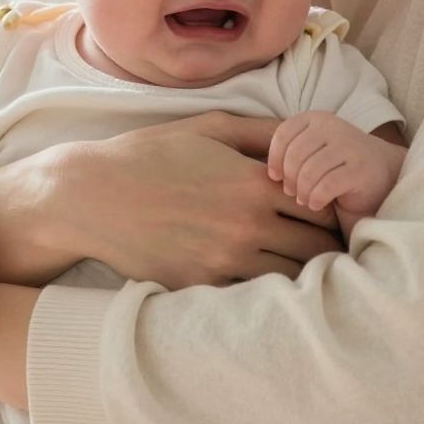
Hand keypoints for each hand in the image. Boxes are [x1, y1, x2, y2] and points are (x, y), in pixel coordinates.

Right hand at [66, 113, 345, 288]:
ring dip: (300, 273)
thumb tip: (305, 133)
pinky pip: (251, 295)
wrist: (91, 197)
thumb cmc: (150, 155)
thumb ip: (263, 132)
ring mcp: (223, 261)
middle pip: (316, 248)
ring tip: (298, 263)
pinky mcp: (200, 287)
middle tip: (326, 243)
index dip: (332, 209)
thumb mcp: (208, 128)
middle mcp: (245, 226)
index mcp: (253, 184)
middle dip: (326, 246)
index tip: (330, 210)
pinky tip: (260, 278)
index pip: (322, 206)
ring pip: (289, 279)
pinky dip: (262, 289)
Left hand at [267, 112, 405, 219]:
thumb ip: (289, 155)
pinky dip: (316, 199)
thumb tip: (261, 172)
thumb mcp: (311, 155)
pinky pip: (326, 185)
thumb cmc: (337, 170)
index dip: (275, 159)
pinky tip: (317, 204)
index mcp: (317, 118)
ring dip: (302, 191)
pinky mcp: (361, 169)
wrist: (383, 178)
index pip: (283, 134)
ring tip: (305, 200)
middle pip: (294, 155)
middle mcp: (333, 126)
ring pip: (308, 171)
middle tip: (293, 194)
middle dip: (289, 179)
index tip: (276, 178)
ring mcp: (350, 146)